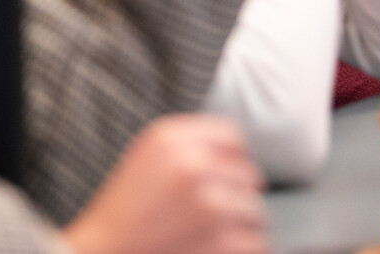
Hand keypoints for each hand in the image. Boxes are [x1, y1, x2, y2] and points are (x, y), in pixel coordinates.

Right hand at [63, 115, 268, 253]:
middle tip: (208, 218)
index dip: (232, 161)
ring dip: (239, 229)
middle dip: (235, 198)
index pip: (232, 137)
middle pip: (249, 176)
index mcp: (169, 138)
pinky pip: (256, 243)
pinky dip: (240, 253)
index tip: (225, 180)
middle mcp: (192, 164)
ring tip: (206, 239)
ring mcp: (210, 204)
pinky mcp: (223, 242)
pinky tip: (211, 253)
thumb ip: (188, 147)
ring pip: (256, 211)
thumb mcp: (146, 160)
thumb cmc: (123, 217)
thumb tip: (238, 155)